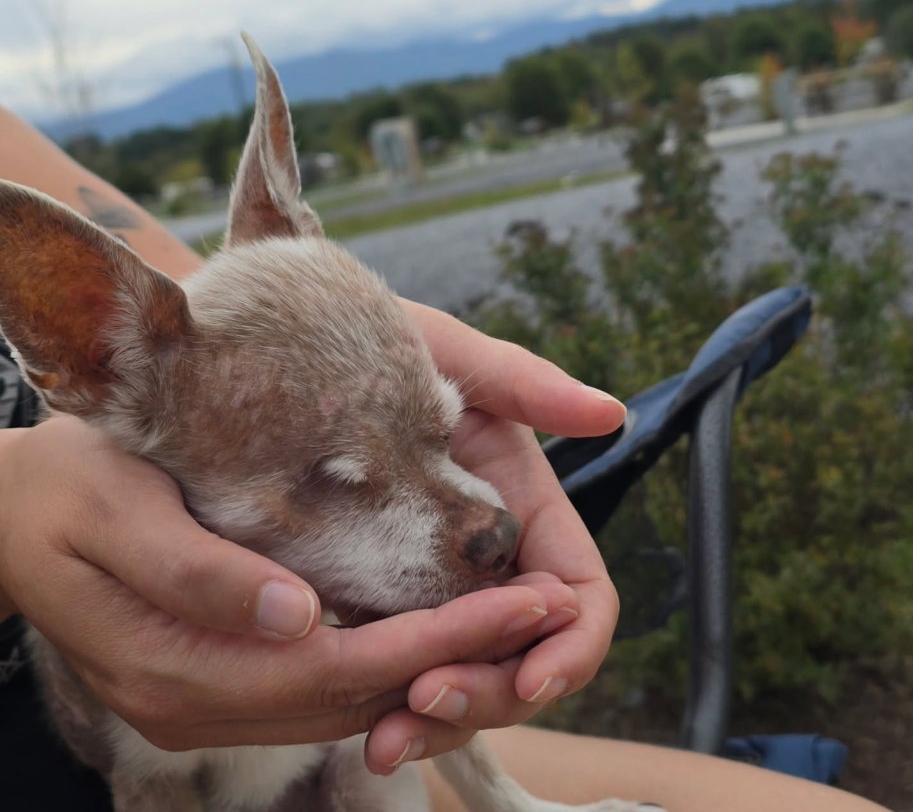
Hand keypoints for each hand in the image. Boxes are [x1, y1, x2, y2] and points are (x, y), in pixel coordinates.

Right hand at [0, 416, 583, 751]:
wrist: (13, 513)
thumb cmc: (68, 488)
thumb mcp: (120, 512)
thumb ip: (201, 573)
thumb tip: (302, 618)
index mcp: (180, 666)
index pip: (343, 669)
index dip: (442, 640)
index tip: (525, 598)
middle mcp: (201, 703)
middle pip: (358, 698)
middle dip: (464, 656)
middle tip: (549, 607)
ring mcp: (209, 702)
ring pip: (347, 706)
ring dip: (438, 666)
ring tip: (519, 617)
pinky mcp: (219, 681)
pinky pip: (320, 689)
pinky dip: (389, 664)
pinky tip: (439, 624)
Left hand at [362, 304, 623, 772]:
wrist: (277, 354)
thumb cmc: (373, 341)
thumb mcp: (447, 355)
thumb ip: (525, 385)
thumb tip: (614, 415)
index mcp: (519, 506)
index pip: (575, 596)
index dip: (568, 648)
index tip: (531, 678)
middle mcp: (487, 556)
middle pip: (525, 655)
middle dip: (491, 693)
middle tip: (422, 705)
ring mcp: (435, 585)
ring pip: (468, 678)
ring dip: (443, 718)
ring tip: (382, 737)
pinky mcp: (380, 602)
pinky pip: (405, 673)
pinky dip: (393, 705)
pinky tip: (358, 719)